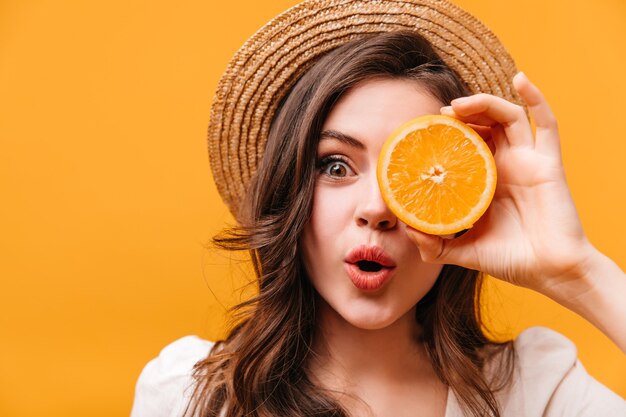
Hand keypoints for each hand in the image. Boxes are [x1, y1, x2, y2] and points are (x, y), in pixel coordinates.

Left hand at [406, 72, 594, 297]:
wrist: (551, 274)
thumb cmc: (511, 261)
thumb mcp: (462, 251)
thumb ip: (435, 244)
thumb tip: (407, 230)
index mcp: (485, 182)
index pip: (464, 146)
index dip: (446, 134)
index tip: (423, 130)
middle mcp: (506, 166)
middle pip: (483, 125)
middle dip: (461, 114)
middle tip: (438, 115)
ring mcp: (528, 161)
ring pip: (506, 117)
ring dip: (483, 103)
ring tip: (458, 105)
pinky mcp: (549, 163)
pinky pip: (546, 124)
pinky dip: (535, 97)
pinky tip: (520, 78)